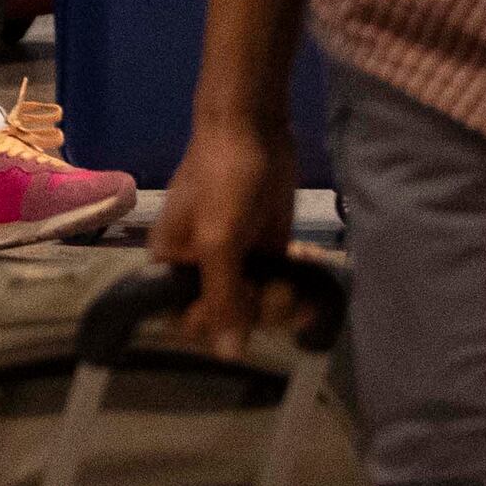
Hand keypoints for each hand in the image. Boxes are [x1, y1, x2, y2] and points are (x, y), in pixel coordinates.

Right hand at [150, 105, 300, 351]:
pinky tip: (311, 295)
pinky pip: (279, 289)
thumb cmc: (222, 179)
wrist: (254, 129)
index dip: (214, 324)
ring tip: (292, 285)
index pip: (186, 320)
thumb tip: (227, 355)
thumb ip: (222, 297)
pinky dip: (296, 294)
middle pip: (227, 320)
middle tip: (272, 289)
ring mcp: (237, 262)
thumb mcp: (216, 240)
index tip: (239, 303)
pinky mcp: (267, 253)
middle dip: (255, 312)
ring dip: (279, 305)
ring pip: (258, 309)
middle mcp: (202, 269)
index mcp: (173, 265)